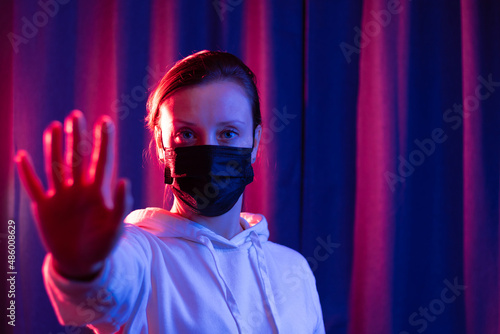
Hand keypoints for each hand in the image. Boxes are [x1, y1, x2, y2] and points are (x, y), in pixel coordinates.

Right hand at [15, 111, 131, 279]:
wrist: (81, 262)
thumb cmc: (103, 244)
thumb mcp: (116, 228)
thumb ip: (121, 205)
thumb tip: (125, 180)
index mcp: (98, 192)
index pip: (102, 161)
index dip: (103, 142)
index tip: (105, 121)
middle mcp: (79, 189)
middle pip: (77, 157)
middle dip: (77, 137)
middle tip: (76, 115)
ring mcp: (61, 196)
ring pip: (56, 166)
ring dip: (54, 147)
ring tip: (54, 126)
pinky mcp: (45, 207)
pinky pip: (34, 187)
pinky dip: (27, 174)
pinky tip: (22, 156)